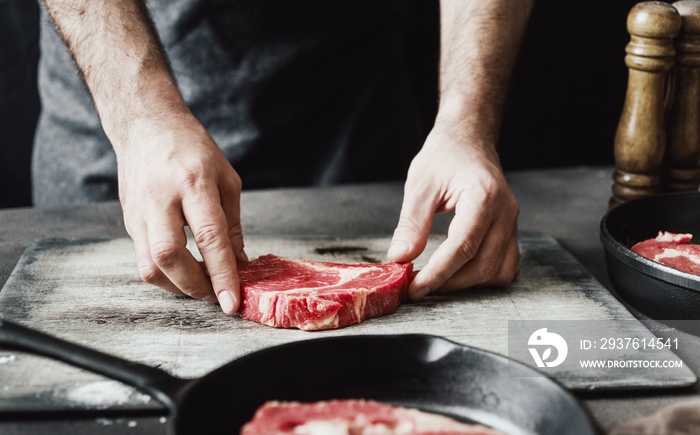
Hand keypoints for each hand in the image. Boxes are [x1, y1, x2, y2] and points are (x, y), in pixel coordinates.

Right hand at [117, 113, 245, 312]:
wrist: (146, 125)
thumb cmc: (192, 148)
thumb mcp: (226, 179)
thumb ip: (232, 226)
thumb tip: (239, 265)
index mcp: (193, 183)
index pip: (209, 237)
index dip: (222, 274)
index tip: (232, 302)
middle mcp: (161, 199)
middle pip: (170, 256)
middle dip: (195, 286)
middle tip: (217, 296)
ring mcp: (139, 212)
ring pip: (150, 266)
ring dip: (178, 287)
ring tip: (203, 287)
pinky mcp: (129, 222)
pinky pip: (144, 260)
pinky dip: (166, 276)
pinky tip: (185, 274)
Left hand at [387, 120, 518, 299]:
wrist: (468, 139)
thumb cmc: (445, 155)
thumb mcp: (420, 184)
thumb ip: (412, 223)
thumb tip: (400, 258)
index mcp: (484, 197)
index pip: (463, 247)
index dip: (438, 273)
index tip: (415, 288)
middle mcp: (505, 212)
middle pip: (482, 265)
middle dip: (449, 283)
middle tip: (419, 287)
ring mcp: (512, 222)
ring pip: (498, 271)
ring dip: (467, 285)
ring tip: (437, 282)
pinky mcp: (511, 230)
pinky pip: (506, 265)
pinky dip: (484, 277)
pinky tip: (460, 274)